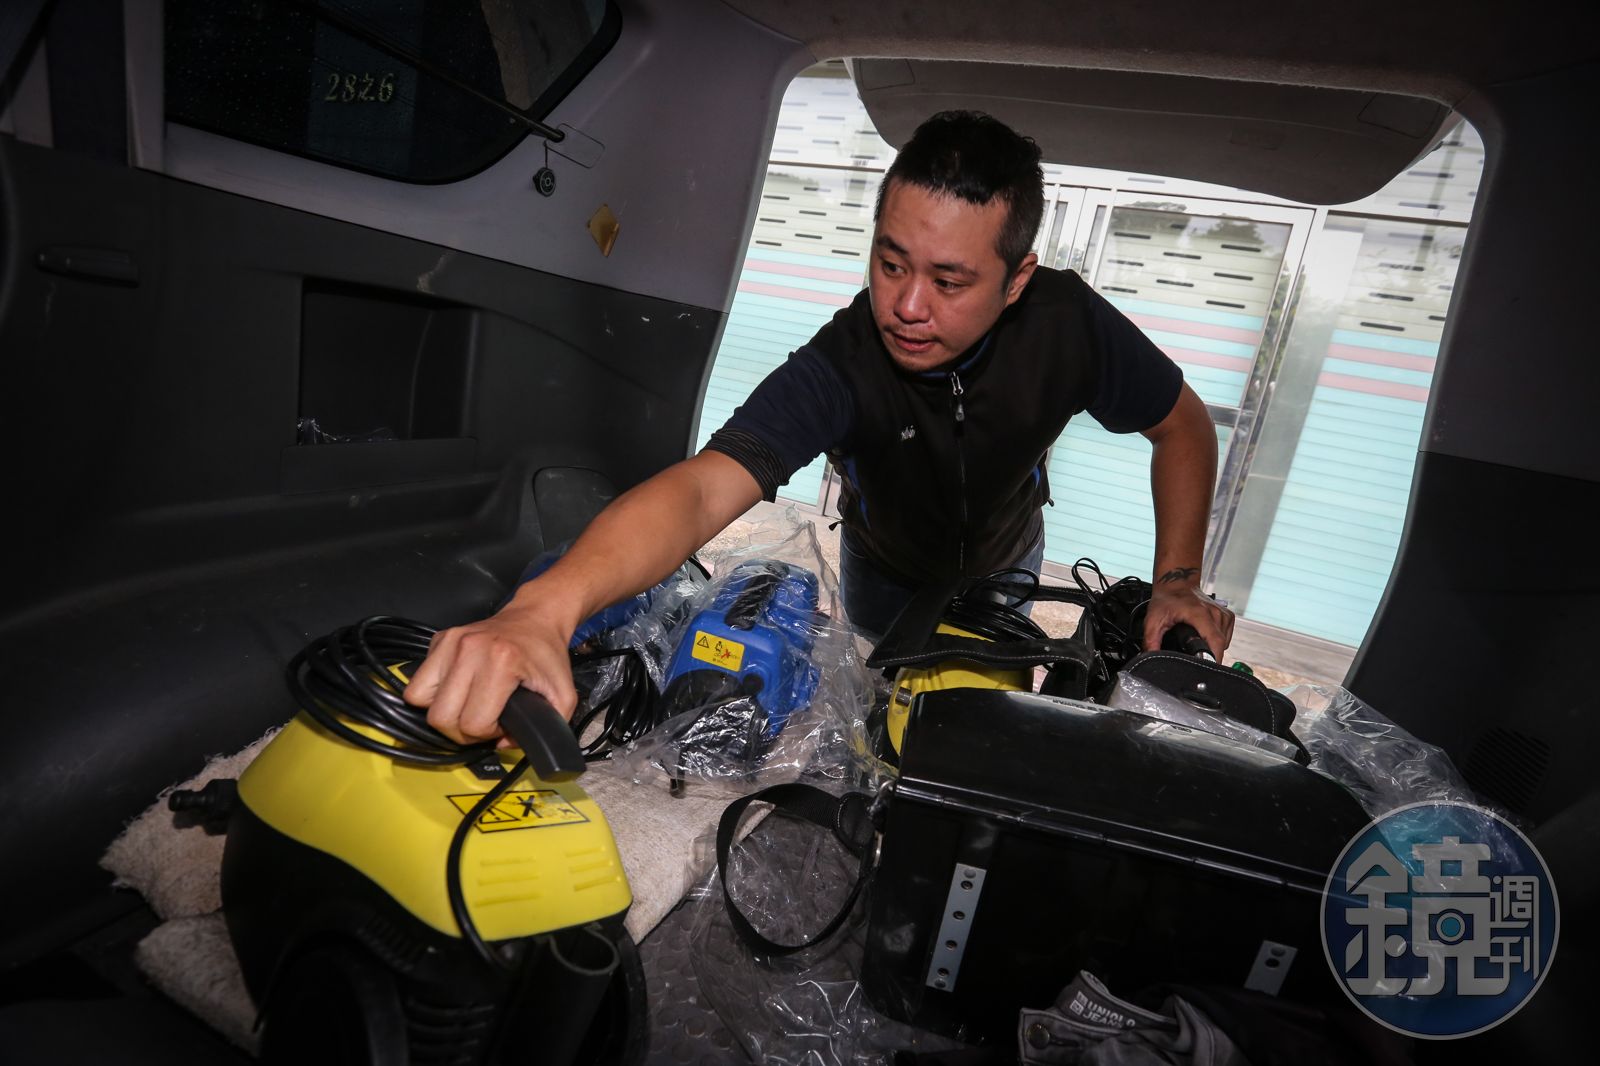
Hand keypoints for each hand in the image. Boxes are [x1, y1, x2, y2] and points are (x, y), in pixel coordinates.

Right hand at [403, 603, 577, 745]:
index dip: (488, 733)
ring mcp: (450, 642)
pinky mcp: (439, 639)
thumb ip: (546, 727)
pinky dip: (433, 694)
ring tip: (466, 708)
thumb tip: (504, 743)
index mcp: (500, 661)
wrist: (536, 618)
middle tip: (482, 721)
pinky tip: (457, 690)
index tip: (502, 723)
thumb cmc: (546, 654)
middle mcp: (470, 649)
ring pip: (420, 700)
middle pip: (441, 717)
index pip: (473, 723)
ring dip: (443, 713)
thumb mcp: (563, 695)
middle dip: (461, 731)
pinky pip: (418, 682)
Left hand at [1143, 580, 1234, 659]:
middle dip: (1208, 656)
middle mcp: (1215, 613)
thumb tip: (1149, 657)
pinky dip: (1217, 641)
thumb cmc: (1167, 599)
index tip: (1203, 668)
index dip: (1212, 659)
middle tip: (1194, 657)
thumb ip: (1151, 641)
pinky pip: (1226, 636)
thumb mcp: (1153, 620)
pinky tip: (1204, 636)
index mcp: (1200, 614)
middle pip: (1220, 645)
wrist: (1177, 582)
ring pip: (1224, 642)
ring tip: (1197, 642)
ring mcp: (1223, 614)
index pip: (1216, 642)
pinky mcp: (1227, 616)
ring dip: (1212, 648)